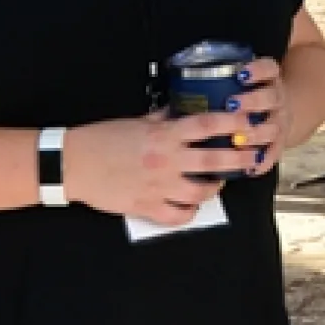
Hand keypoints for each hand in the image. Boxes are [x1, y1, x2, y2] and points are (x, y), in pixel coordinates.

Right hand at [61, 111, 260, 225]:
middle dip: (239, 158)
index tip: (248, 122)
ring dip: (216, 187)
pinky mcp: (147, 207)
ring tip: (220, 182)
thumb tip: (181, 109)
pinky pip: (179, 215)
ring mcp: (158, 186)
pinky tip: (192, 205)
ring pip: (201, 191)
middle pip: (214, 159)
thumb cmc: (101, 139)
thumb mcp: (135, 121)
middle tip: (252, 158)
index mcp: (163, 135)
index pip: (206, 125)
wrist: (71, 164)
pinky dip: (190, 211)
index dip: (232, 122)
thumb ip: (162, 118)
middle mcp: (166, 160)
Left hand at [229, 57, 289, 176]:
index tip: (240, 75)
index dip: (257, 71)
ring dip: (256, 133)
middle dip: (252, 101)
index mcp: (268, 79)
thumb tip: (181, 90)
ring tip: (239, 140)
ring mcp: (280, 121)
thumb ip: (220, 84)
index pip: (268, 68)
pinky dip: (263, 161)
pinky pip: (275, 153)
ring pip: (273, 127)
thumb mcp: (241, 84)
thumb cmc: (248, 98)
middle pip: (271, 98)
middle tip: (232, 105)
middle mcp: (277, 99)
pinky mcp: (281, 142)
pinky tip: (250, 168)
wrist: (277, 112)